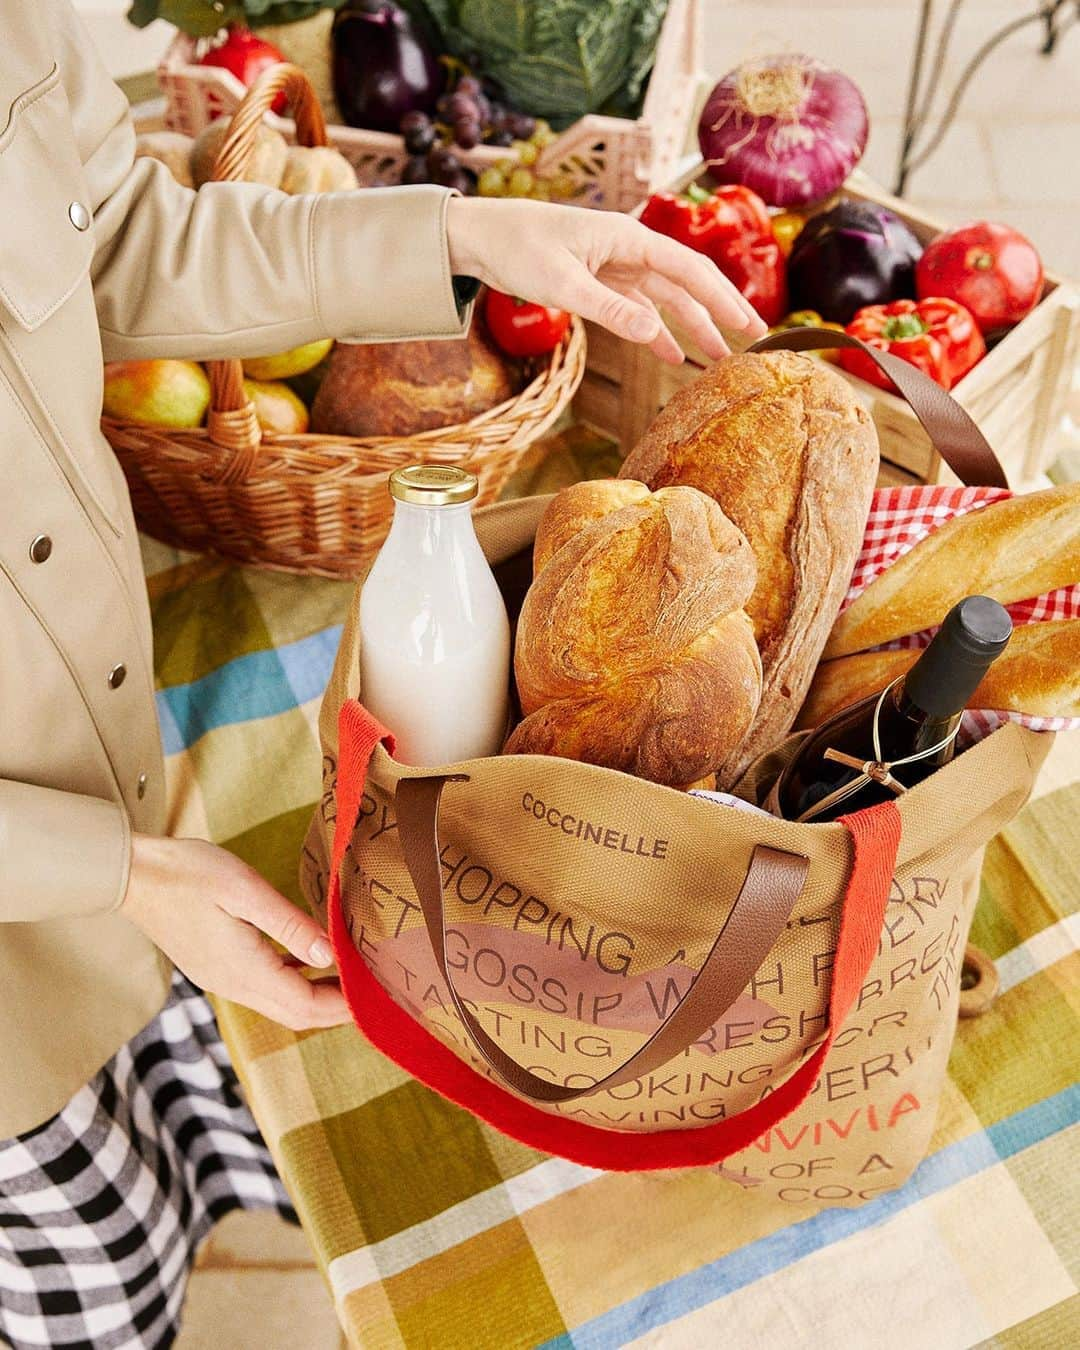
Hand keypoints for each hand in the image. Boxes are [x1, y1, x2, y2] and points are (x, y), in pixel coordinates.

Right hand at [120, 834, 350, 1031]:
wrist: (134, 874)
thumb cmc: (189, 874)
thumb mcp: (245, 891)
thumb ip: (290, 926)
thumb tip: (329, 955)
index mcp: (244, 971)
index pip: (306, 1006)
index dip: (344, 1004)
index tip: (377, 993)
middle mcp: (233, 985)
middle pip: (296, 1014)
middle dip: (337, 1008)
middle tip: (373, 990)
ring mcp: (222, 979)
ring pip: (280, 1004)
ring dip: (317, 997)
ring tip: (350, 977)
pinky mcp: (216, 967)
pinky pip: (264, 988)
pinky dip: (294, 982)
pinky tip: (308, 961)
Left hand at [446, 197, 767, 364]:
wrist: (478, 235)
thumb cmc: (516, 248)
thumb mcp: (564, 284)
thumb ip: (611, 311)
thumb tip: (655, 337)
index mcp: (627, 238)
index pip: (688, 269)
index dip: (722, 299)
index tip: (748, 325)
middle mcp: (627, 248)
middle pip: (685, 282)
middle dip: (719, 311)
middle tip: (752, 339)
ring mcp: (614, 264)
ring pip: (663, 298)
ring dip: (690, 326)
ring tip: (715, 357)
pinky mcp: (597, 279)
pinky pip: (635, 307)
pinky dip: (653, 330)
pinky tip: (669, 355)